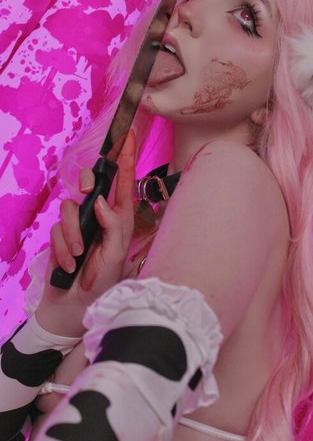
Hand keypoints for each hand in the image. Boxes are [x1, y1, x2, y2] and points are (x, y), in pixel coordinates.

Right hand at [36, 130, 136, 336]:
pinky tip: (70, 265)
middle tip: (88, 195)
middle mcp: (99, 216)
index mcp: (120, 218)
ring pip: (69, 208)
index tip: (129, 134)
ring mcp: (78, 225)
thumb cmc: (103, 282)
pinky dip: (63, 248)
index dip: (126, 158)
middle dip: (87, 184)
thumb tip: (101, 200)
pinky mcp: (60, 236)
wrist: (75, 306)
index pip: (123, 182)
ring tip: (80, 256)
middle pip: (90, 183)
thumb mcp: (115, 255)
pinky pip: (56, 230)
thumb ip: (112, 226)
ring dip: (73, 235)